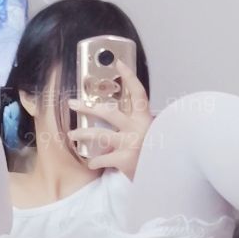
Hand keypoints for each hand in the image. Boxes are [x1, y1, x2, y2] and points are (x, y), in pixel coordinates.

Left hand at [67, 58, 151, 179]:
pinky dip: (95, 162)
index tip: (119, 63)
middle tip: (73, 103)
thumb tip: (130, 118)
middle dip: (88, 107)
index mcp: (146, 118)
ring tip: (72, 134)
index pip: (138, 93)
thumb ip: (143, 124)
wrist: (167, 174)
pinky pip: (102, 159)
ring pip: (100, 135)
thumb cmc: (159, 154)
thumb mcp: (155, 133)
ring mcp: (130, 143)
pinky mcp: (124, 159)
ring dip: (82, 134)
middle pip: (109, 112)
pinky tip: (91, 163)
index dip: (129, 77)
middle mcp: (138, 127)